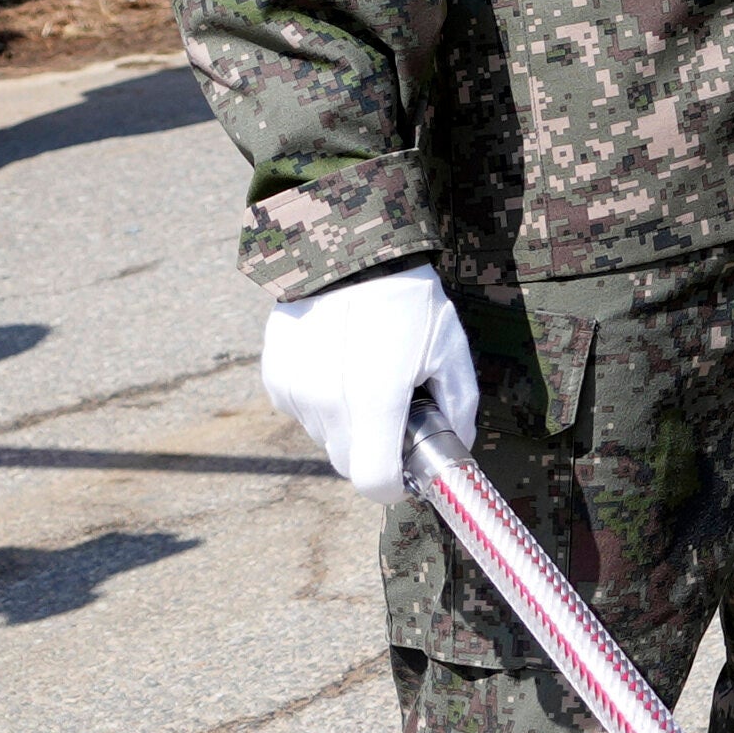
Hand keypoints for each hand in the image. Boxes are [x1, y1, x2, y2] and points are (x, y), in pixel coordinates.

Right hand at [263, 265, 479, 493]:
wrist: (346, 248)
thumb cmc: (409, 299)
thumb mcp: (450, 350)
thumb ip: (458, 408)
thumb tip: (457, 445)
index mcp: (374, 399)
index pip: (373, 481)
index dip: (395, 485)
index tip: (409, 470)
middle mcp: (326, 402)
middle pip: (348, 463)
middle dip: (375, 450)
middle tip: (397, 413)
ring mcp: (294, 390)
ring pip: (324, 437)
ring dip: (347, 424)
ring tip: (367, 376)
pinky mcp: (274, 376)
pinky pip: (301, 410)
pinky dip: (322, 401)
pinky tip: (340, 364)